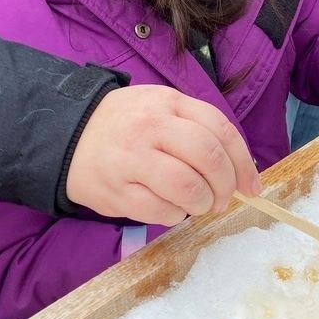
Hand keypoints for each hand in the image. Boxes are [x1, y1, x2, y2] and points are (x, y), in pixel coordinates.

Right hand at [66, 85, 260, 225]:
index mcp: (169, 103)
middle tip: (220, 198)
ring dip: (202, 203)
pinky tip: (169, 208)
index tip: (250, 186)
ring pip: (188, 188)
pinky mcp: (118, 190)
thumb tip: (238, 170)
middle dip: (224, 186)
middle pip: (208, 158)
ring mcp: (133, 158)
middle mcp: (152, 126)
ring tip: (196, 204)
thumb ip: (197, 129)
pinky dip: (175, 215)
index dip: (242, 162)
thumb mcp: (160, 108)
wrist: (67, 135)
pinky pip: (162, 210)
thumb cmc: (125, 124)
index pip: (220, 130)